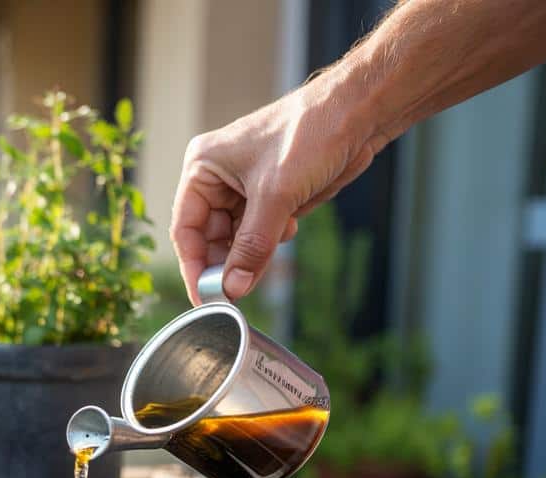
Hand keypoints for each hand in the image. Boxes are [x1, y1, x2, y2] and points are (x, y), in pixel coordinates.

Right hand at [170, 78, 386, 302]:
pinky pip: (260, 230)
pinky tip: (290, 225)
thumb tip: (232, 287)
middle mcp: (218, 177)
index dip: (194, 265)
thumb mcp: (276, 196)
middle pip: (210, 236)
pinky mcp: (271, 193)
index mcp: (203, 167)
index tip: (204, 297)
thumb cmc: (310, 133)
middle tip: (239, 289)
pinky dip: (272, 238)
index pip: (186, 227)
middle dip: (226, 261)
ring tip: (271, 248)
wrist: (359, 113)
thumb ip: (252, 246)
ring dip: (253, 250)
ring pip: (237, 237)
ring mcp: (244, 185)